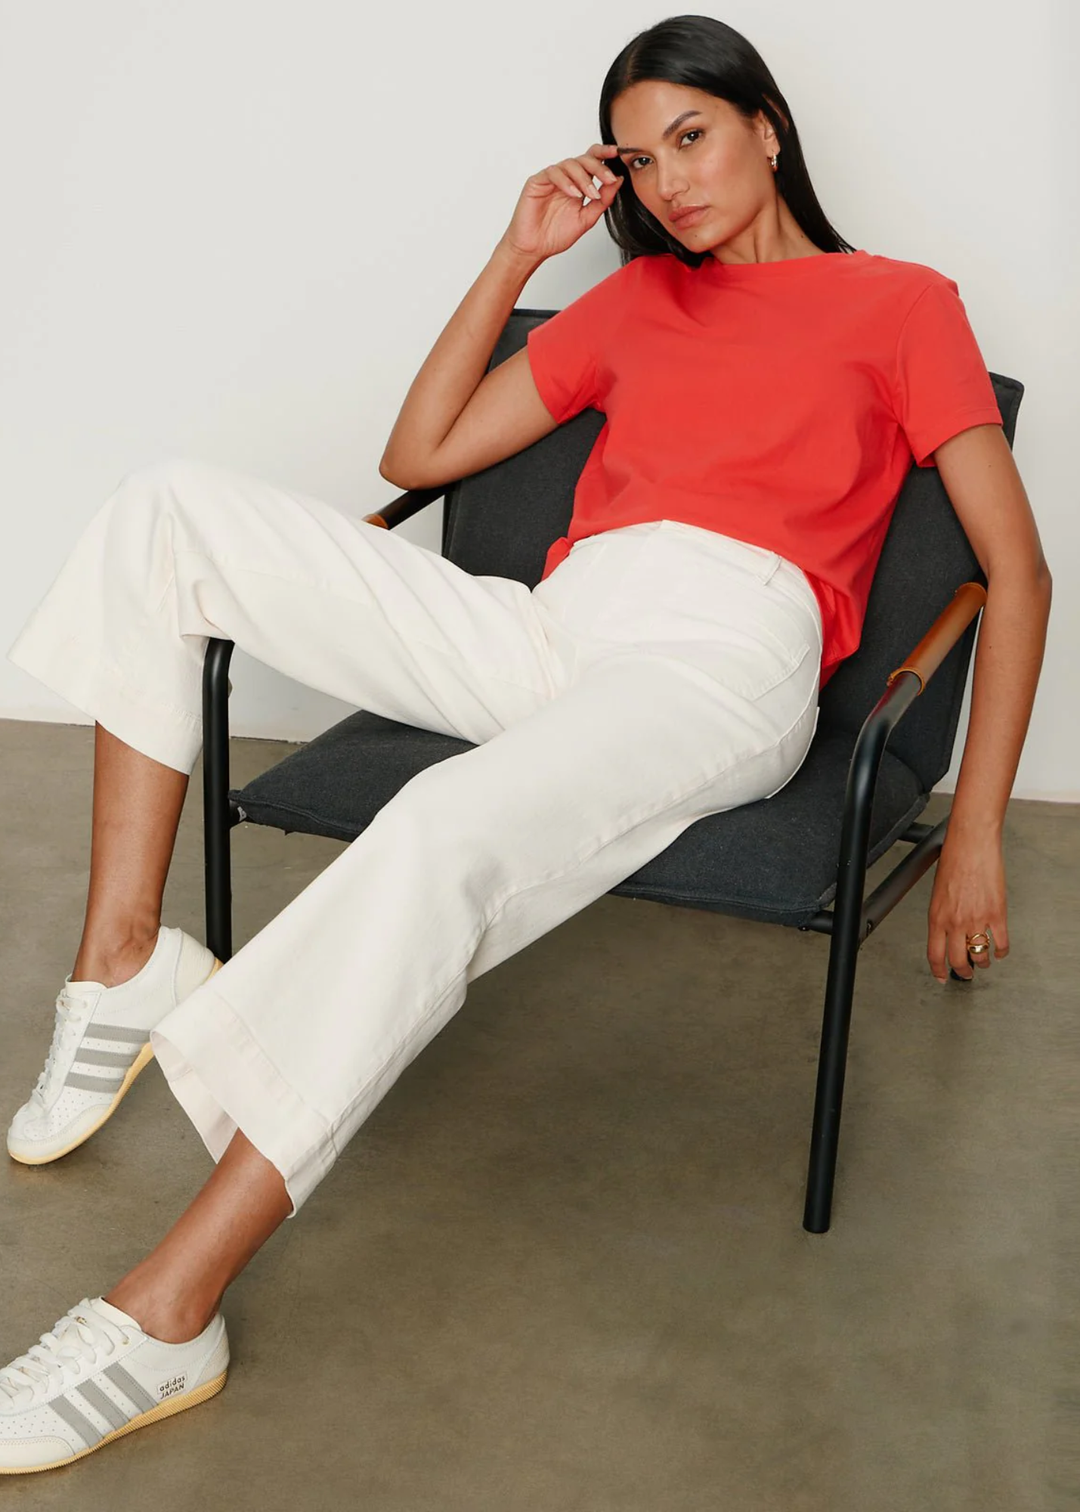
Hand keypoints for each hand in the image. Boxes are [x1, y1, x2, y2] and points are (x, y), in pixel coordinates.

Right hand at [499, 143, 622, 263]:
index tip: (618, 153)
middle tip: (608, 179)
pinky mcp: (537, 181)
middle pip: (584, 159)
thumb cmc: (556, 235)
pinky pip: (553, 173)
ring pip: (570, 164)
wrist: (535, 248)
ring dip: (583, 178)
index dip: (604, 154)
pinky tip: (574, 194)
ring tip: (589, 194)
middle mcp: (566, 178)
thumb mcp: (587, 218)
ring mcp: (551, 178)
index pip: (593, 161)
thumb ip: (603, 200)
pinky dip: (566, 182)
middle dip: (599, 167)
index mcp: (579, 183)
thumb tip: (618, 180)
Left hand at [926, 825, 1010, 982]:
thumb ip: (942, 915)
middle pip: (958, 960)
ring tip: (984, 961)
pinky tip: (1001, 951)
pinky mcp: (996, 914)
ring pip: (980, 955)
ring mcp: (976, 920)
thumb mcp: (938, 893)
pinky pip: (1001, 943)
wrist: (971, 846)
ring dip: (983, 962)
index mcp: (937, 917)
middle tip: (966, 973)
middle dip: (962, 972)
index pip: (934, 954)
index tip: (941, 977)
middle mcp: (955, 922)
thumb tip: (947, 931)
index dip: (938, 970)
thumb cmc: (954, 862)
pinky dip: (1002, 951)